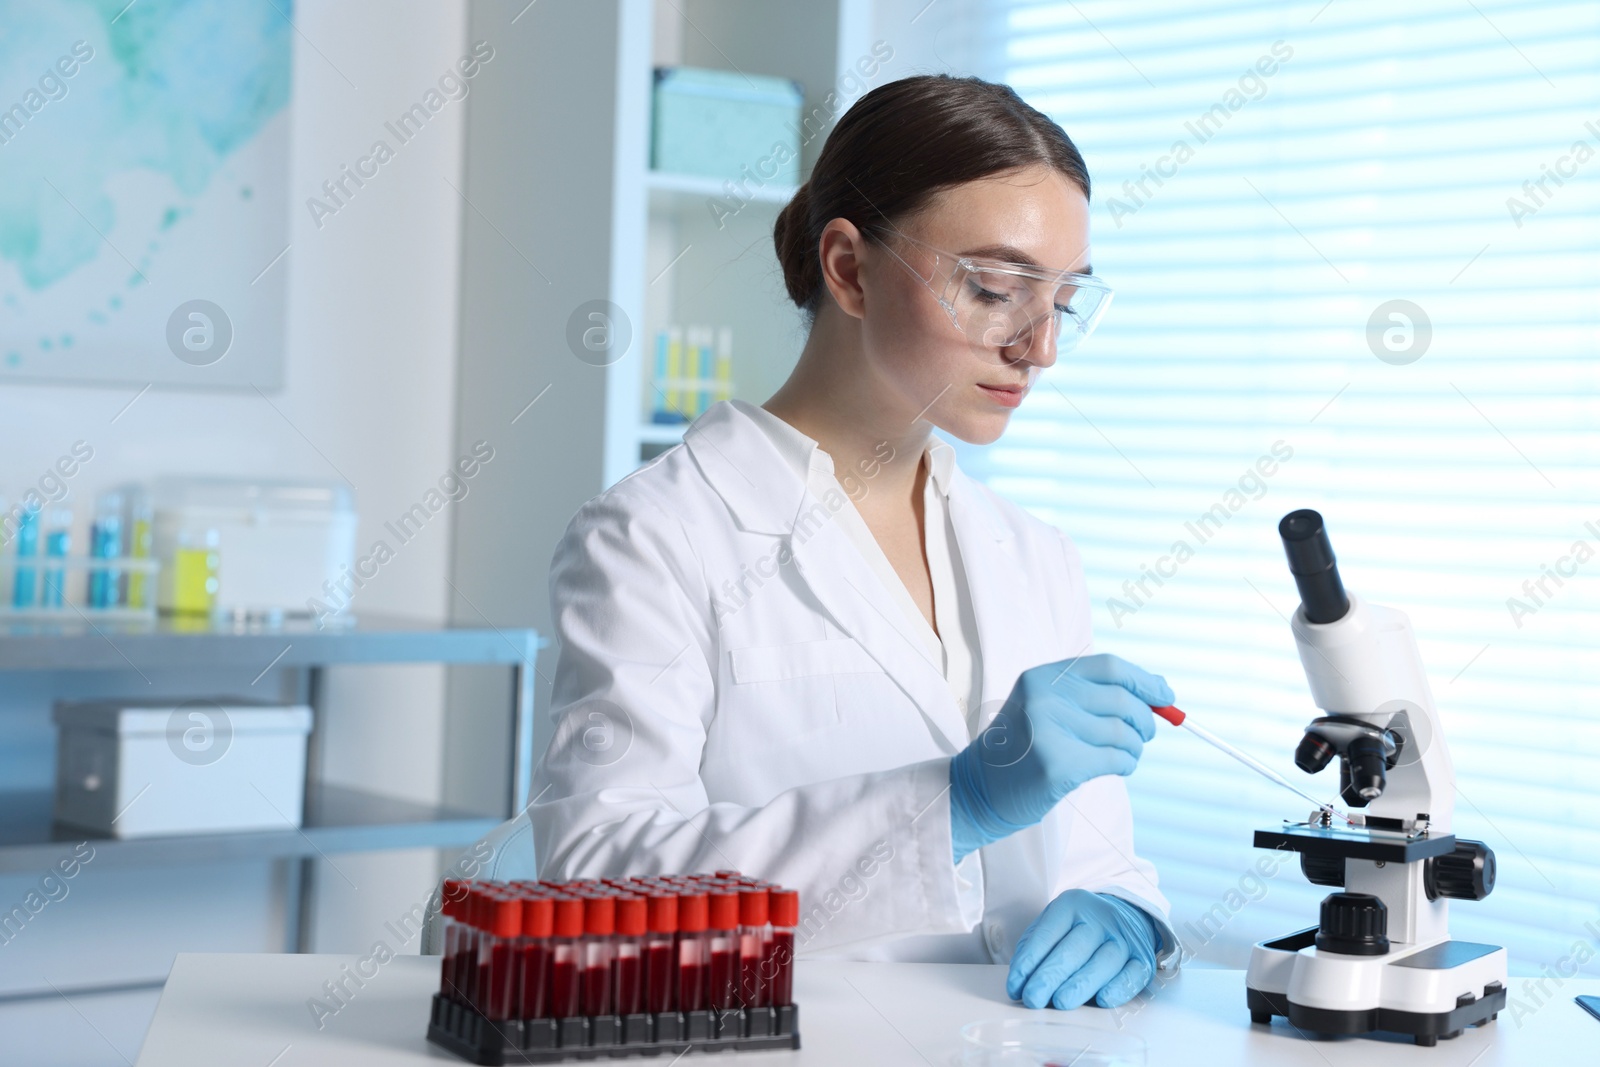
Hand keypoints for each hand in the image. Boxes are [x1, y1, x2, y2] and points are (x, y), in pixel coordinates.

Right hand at [948, 654, 1172, 861]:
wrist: (981, 788)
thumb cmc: (1026, 748)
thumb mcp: (1049, 708)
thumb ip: (1095, 695)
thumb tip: (1160, 691)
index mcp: (1043, 677)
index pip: (1109, 667)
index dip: (1144, 681)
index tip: (1166, 696)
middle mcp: (1044, 698)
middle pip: (1121, 701)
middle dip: (1145, 720)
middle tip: (1146, 734)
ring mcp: (1049, 731)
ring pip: (1123, 733)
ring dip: (1135, 747)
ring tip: (1125, 755)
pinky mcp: (1058, 765)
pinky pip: (1117, 759)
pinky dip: (1127, 764)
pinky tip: (1118, 768)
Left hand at [1007, 890, 1160, 1009]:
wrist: (1126, 915)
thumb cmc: (1079, 927)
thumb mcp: (1053, 925)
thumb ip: (1034, 950)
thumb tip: (1018, 985)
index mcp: (1071, 905)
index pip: (1047, 934)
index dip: (1029, 962)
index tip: (1016, 987)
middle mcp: (1100, 918)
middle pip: (1074, 949)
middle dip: (1050, 976)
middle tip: (1033, 999)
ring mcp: (1124, 937)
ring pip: (1103, 962)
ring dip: (1081, 984)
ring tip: (1060, 1003)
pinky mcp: (1143, 957)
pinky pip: (1132, 974)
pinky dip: (1118, 988)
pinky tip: (1103, 1000)